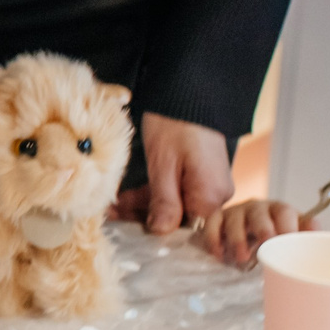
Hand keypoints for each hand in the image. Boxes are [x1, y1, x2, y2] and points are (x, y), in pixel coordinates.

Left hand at [115, 113, 234, 235]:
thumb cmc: (176, 125)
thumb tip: (161, 232)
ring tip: (113, 208)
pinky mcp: (198, 176)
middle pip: (179, 218)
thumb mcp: (163, 166)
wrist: (187, 94)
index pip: (185, 229)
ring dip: (144, 206)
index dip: (157, 233)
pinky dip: (153, 194)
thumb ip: (164, 202)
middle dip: (145, 218)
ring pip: (174, 205)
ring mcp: (208, 185)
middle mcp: (216, 194)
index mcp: (211, 195)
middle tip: (113, 217)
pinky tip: (125, 199)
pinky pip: (176, 192)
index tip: (129, 234)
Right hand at [203, 197, 302, 267]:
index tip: (289, 241)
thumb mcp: (292, 234)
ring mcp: (235, 212)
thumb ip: (305, 235)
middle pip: (259, 214)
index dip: (287, 225)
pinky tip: (219, 255)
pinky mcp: (217, 218)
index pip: (284, 212)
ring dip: (237, 240)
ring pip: (234, 220)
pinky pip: (212, 225)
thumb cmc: (273, 237)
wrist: (246, 231)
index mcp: (279, 210)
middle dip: (263, 229)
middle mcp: (257, 208)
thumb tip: (316, 235)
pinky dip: (214, 240)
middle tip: (266, 245)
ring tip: (241, 259)